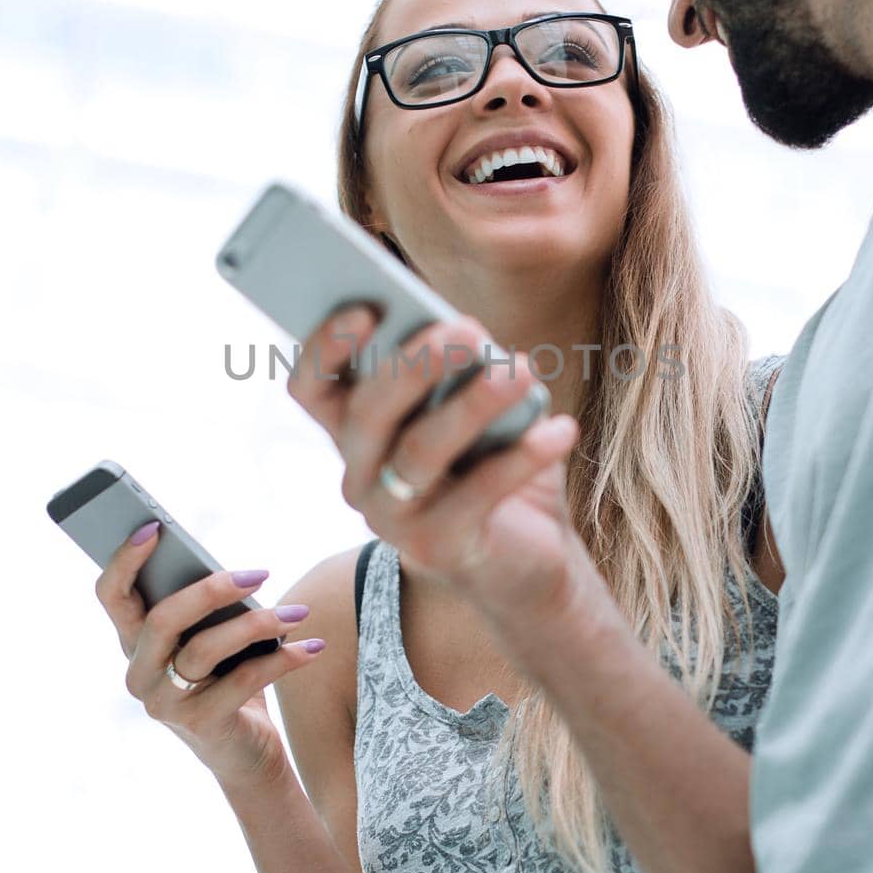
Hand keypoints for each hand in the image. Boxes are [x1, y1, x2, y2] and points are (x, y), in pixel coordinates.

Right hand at [93, 521, 325, 788]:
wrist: (245, 754)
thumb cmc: (228, 679)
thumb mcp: (212, 639)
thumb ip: (207, 609)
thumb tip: (234, 573)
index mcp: (135, 642)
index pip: (112, 596)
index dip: (124, 560)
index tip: (153, 526)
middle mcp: (140, 673)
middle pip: (162, 620)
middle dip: (211, 590)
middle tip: (260, 574)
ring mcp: (166, 703)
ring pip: (204, 650)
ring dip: (258, 624)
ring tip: (298, 612)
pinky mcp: (201, 725)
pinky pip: (243, 681)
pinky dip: (283, 659)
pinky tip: (312, 646)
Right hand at [287, 307, 587, 625]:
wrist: (522, 563)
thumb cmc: (490, 463)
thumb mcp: (471, 409)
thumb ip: (459, 372)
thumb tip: (469, 334)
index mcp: (355, 432)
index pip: (311, 387)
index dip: (324, 347)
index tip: (366, 309)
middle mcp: (359, 476)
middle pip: (368, 413)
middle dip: (415, 366)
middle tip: (468, 330)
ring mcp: (392, 518)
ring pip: (419, 452)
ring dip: (472, 406)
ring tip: (521, 372)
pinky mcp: (439, 549)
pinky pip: (477, 495)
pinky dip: (522, 457)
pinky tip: (561, 429)